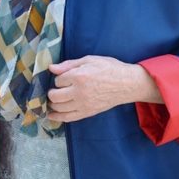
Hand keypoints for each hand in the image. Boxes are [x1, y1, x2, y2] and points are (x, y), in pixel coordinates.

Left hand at [46, 56, 160, 122]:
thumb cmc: (110, 69)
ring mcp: (83, 104)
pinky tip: (52, 115)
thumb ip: (69, 64)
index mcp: (79, 77)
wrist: (127, 84)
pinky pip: (68, 118)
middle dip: (52, 92)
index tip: (64, 77)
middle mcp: (79, 92)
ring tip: (52, 101)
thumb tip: (51, 68)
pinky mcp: (88, 113)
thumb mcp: (90, 60)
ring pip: (59, 108)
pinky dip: (58, 117)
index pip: (58, 80)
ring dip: (52, 104)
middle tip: (55, 89)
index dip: (59, 78)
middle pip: (54, 96)